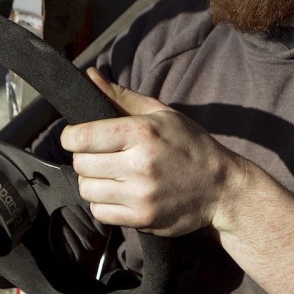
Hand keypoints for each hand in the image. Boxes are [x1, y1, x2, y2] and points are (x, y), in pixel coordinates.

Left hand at [60, 69, 244, 236]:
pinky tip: (119, 193)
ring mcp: (140, 194)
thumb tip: (90, 76)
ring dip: (93, 182)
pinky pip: (100, 212)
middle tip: (101, 156)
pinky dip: (103, 203)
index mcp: (142, 133)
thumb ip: (122, 97)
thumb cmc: (191, 146)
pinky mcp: (142, 218)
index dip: (70, 136)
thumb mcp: (162, 114)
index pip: (82, 136)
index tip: (76, 137)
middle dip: (84, 158)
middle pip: (81, 164)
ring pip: (87, 189)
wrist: (222, 188)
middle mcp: (139, 164)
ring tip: (111, 175)